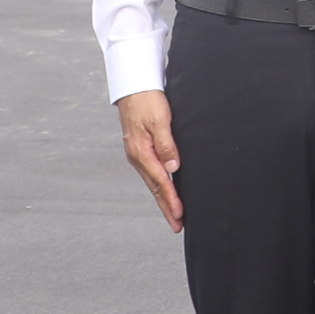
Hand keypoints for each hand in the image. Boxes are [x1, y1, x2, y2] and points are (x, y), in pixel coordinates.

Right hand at [116, 90, 184, 231]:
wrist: (134, 88)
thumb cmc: (148, 101)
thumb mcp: (160, 121)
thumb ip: (167, 144)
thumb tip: (173, 167)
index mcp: (142, 153)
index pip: (160, 182)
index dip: (171, 199)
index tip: (180, 214)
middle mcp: (138, 157)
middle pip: (155, 188)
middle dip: (167, 207)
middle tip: (178, 225)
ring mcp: (138, 155)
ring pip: (153, 182)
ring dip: (164, 199)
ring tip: (174, 215)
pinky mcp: (142, 150)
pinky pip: (152, 173)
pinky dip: (160, 186)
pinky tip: (166, 192)